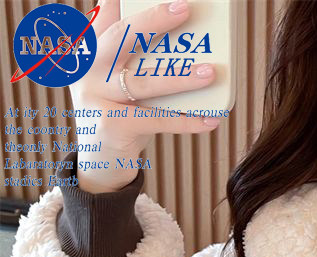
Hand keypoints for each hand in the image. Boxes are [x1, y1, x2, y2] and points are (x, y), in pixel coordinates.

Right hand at [69, 0, 220, 191]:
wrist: (100, 163)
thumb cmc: (120, 114)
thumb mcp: (121, 80)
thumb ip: (134, 55)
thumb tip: (177, 30)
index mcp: (89, 50)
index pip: (107, 13)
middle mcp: (87, 68)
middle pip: (121, 37)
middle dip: (153, 20)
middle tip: (185, 8)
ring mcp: (96, 96)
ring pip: (143, 82)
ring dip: (180, 78)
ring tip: (210, 73)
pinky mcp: (112, 125)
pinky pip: (157, 120)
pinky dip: (186, 122)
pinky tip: (210, 120)